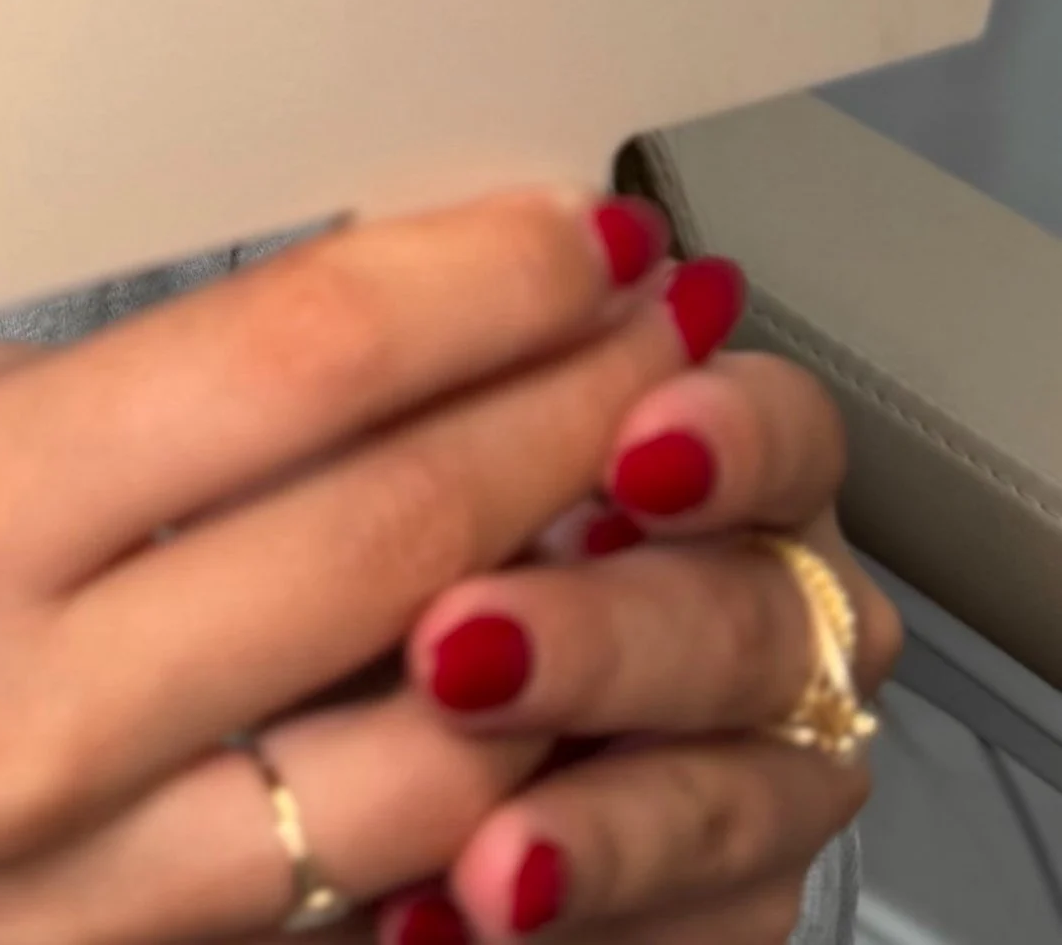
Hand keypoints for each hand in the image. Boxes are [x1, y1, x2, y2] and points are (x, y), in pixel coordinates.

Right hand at [0, 189, 740, 943]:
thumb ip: (147, 399)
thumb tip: (394, 329)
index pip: (294, 366)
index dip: (472, 282)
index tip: (574, 228)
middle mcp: (22, 722)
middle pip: (389, 539)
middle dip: (557, 411)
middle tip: (653, 326)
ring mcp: (75, 892)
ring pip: (427, 746)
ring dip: (561, 600)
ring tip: (629, 492)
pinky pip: (357, 885)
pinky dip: (468, 770)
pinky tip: (525, 664)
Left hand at [384, 335, 893, 941]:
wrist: (354, 731)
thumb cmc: (393, 540)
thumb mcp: (388, 434)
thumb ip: (432, 366)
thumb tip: (405, 256)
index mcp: (706, 467)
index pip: (779, 433)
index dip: (726, 438)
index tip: (635, 446)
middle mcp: (761, 616)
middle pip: (744, 619)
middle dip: (603, 636)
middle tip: (461, 651)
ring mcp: (755, 774)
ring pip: (729, 800)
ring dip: (603, 828)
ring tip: (482, 855)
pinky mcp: (721, 908)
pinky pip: (694, 932)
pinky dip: (586, 930)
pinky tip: (458, 920)